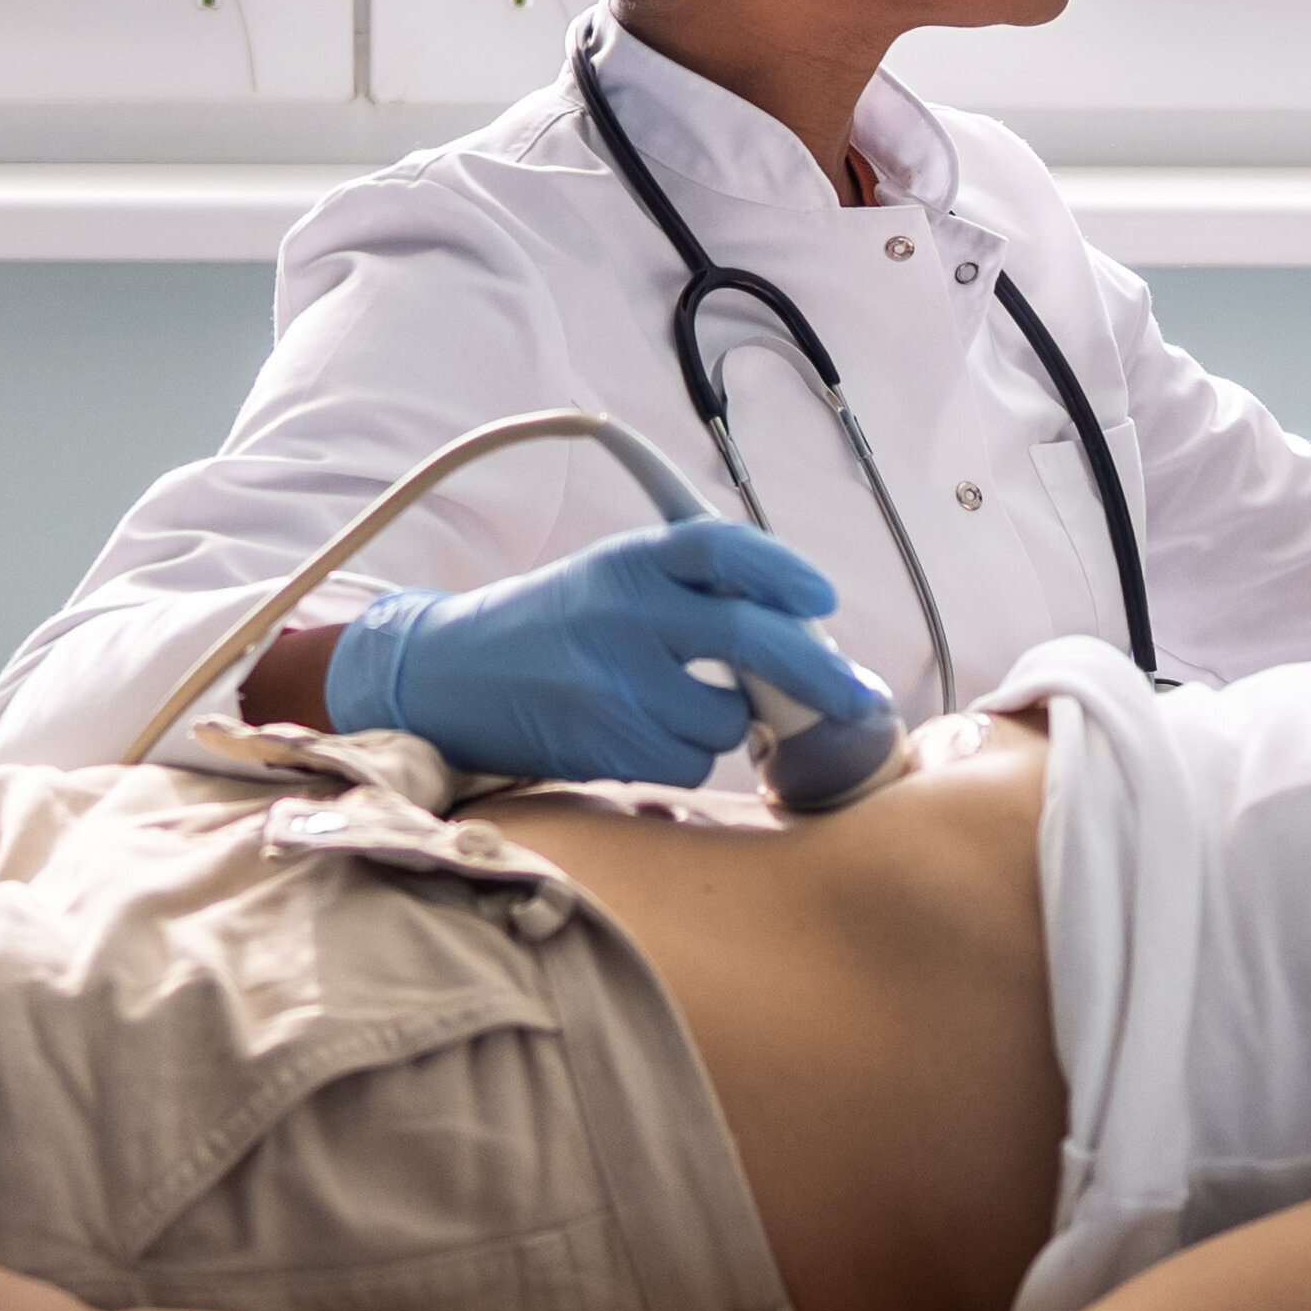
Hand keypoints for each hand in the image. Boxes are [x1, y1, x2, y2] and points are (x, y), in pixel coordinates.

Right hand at [318, 517, 859, 779]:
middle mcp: (622, 614)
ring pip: (726, 719)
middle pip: (749, 640)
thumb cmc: (554, 625)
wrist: (452, 676)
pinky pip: (690, 763)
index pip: (721, 547)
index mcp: (628, 559)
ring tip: (684, 704)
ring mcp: (612, 684)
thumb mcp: (613, 578)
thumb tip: (804, 631)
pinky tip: (649, 733)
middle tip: (858, 699)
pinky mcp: (604, 745)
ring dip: (729, 723)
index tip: (823, 600)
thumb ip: (693, 590)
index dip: (783, 571)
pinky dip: (687, 756)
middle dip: (819, 676)